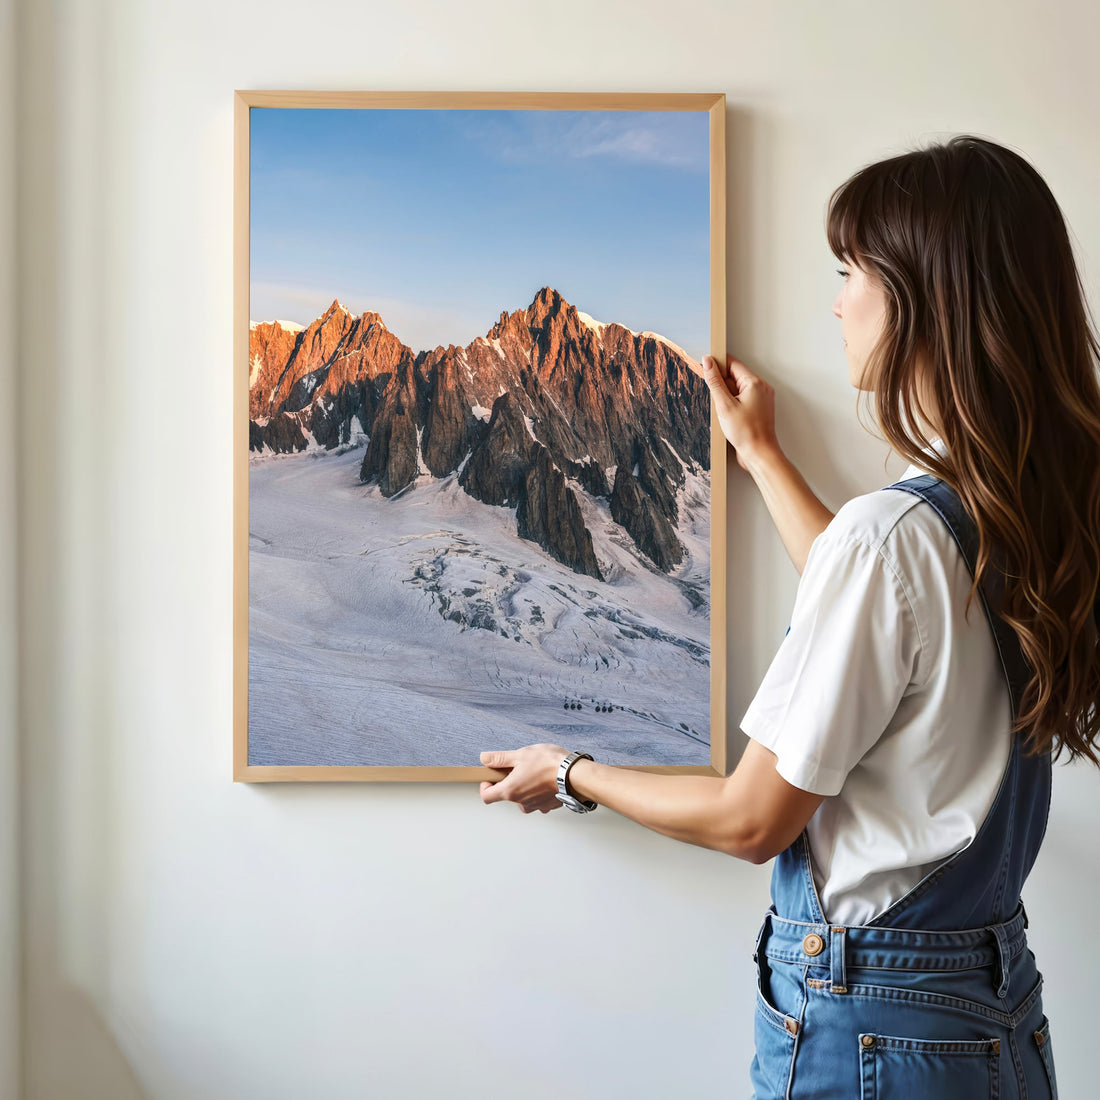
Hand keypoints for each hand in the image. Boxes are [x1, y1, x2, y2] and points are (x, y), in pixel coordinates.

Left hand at [479, 744, 569, 812]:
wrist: (575, 775)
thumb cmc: (550, 764)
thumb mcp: (520, 755)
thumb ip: (500, 758)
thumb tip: (485, 758)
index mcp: (510, 790)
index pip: (486, 796)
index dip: (485, 786)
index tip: (491, 776)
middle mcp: (521, 802)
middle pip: (506, 795)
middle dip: (508, 781)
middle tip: (518, 767)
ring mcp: (535, 806)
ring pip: (522, 798)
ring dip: (524, 787)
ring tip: (534, 771)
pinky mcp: (548, 805)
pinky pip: (537, 799)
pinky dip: (538, 790)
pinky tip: (545, 778)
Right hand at [693, 353, 779, 472]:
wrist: (759, 454)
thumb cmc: (746, 432)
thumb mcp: (724, 405)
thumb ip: (715, 381)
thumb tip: (708, 362)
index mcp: (754, 383)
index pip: (733, 363)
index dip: (717, 364)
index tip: (705, 367)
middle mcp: (761, 388)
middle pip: (735, 375)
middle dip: (721, 384)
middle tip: (716, 400)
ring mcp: (761, 398)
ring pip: (738, 388)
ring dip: (726, 395)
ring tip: (724, 411)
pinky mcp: (759, 408)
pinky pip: (742, 398)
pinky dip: (733, 403)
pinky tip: (729, 416)